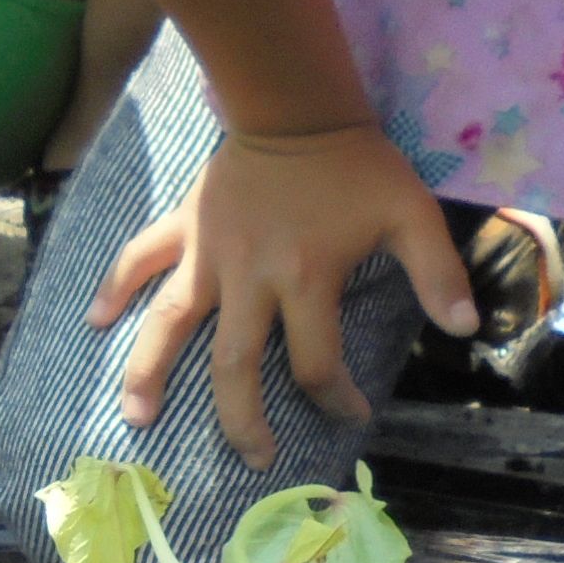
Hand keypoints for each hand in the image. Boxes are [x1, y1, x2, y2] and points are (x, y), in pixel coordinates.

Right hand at [94, 125, 475, 465]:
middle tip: (252, 458)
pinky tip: (96, 322)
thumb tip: (467, 330)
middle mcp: (249, 278)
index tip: (351, 412)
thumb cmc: (356, 164)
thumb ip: (438, 273)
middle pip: (234, 367)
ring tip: (136, 419)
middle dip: (241, 421)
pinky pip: (140, 261)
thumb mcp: (412, 213)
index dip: (335, 398)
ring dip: (149, 373)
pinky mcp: (185, 228)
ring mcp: (208, 255)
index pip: (315, 363)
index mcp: (304, 279)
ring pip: (169, 324)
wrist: (297, 104)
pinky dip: (114, 288)